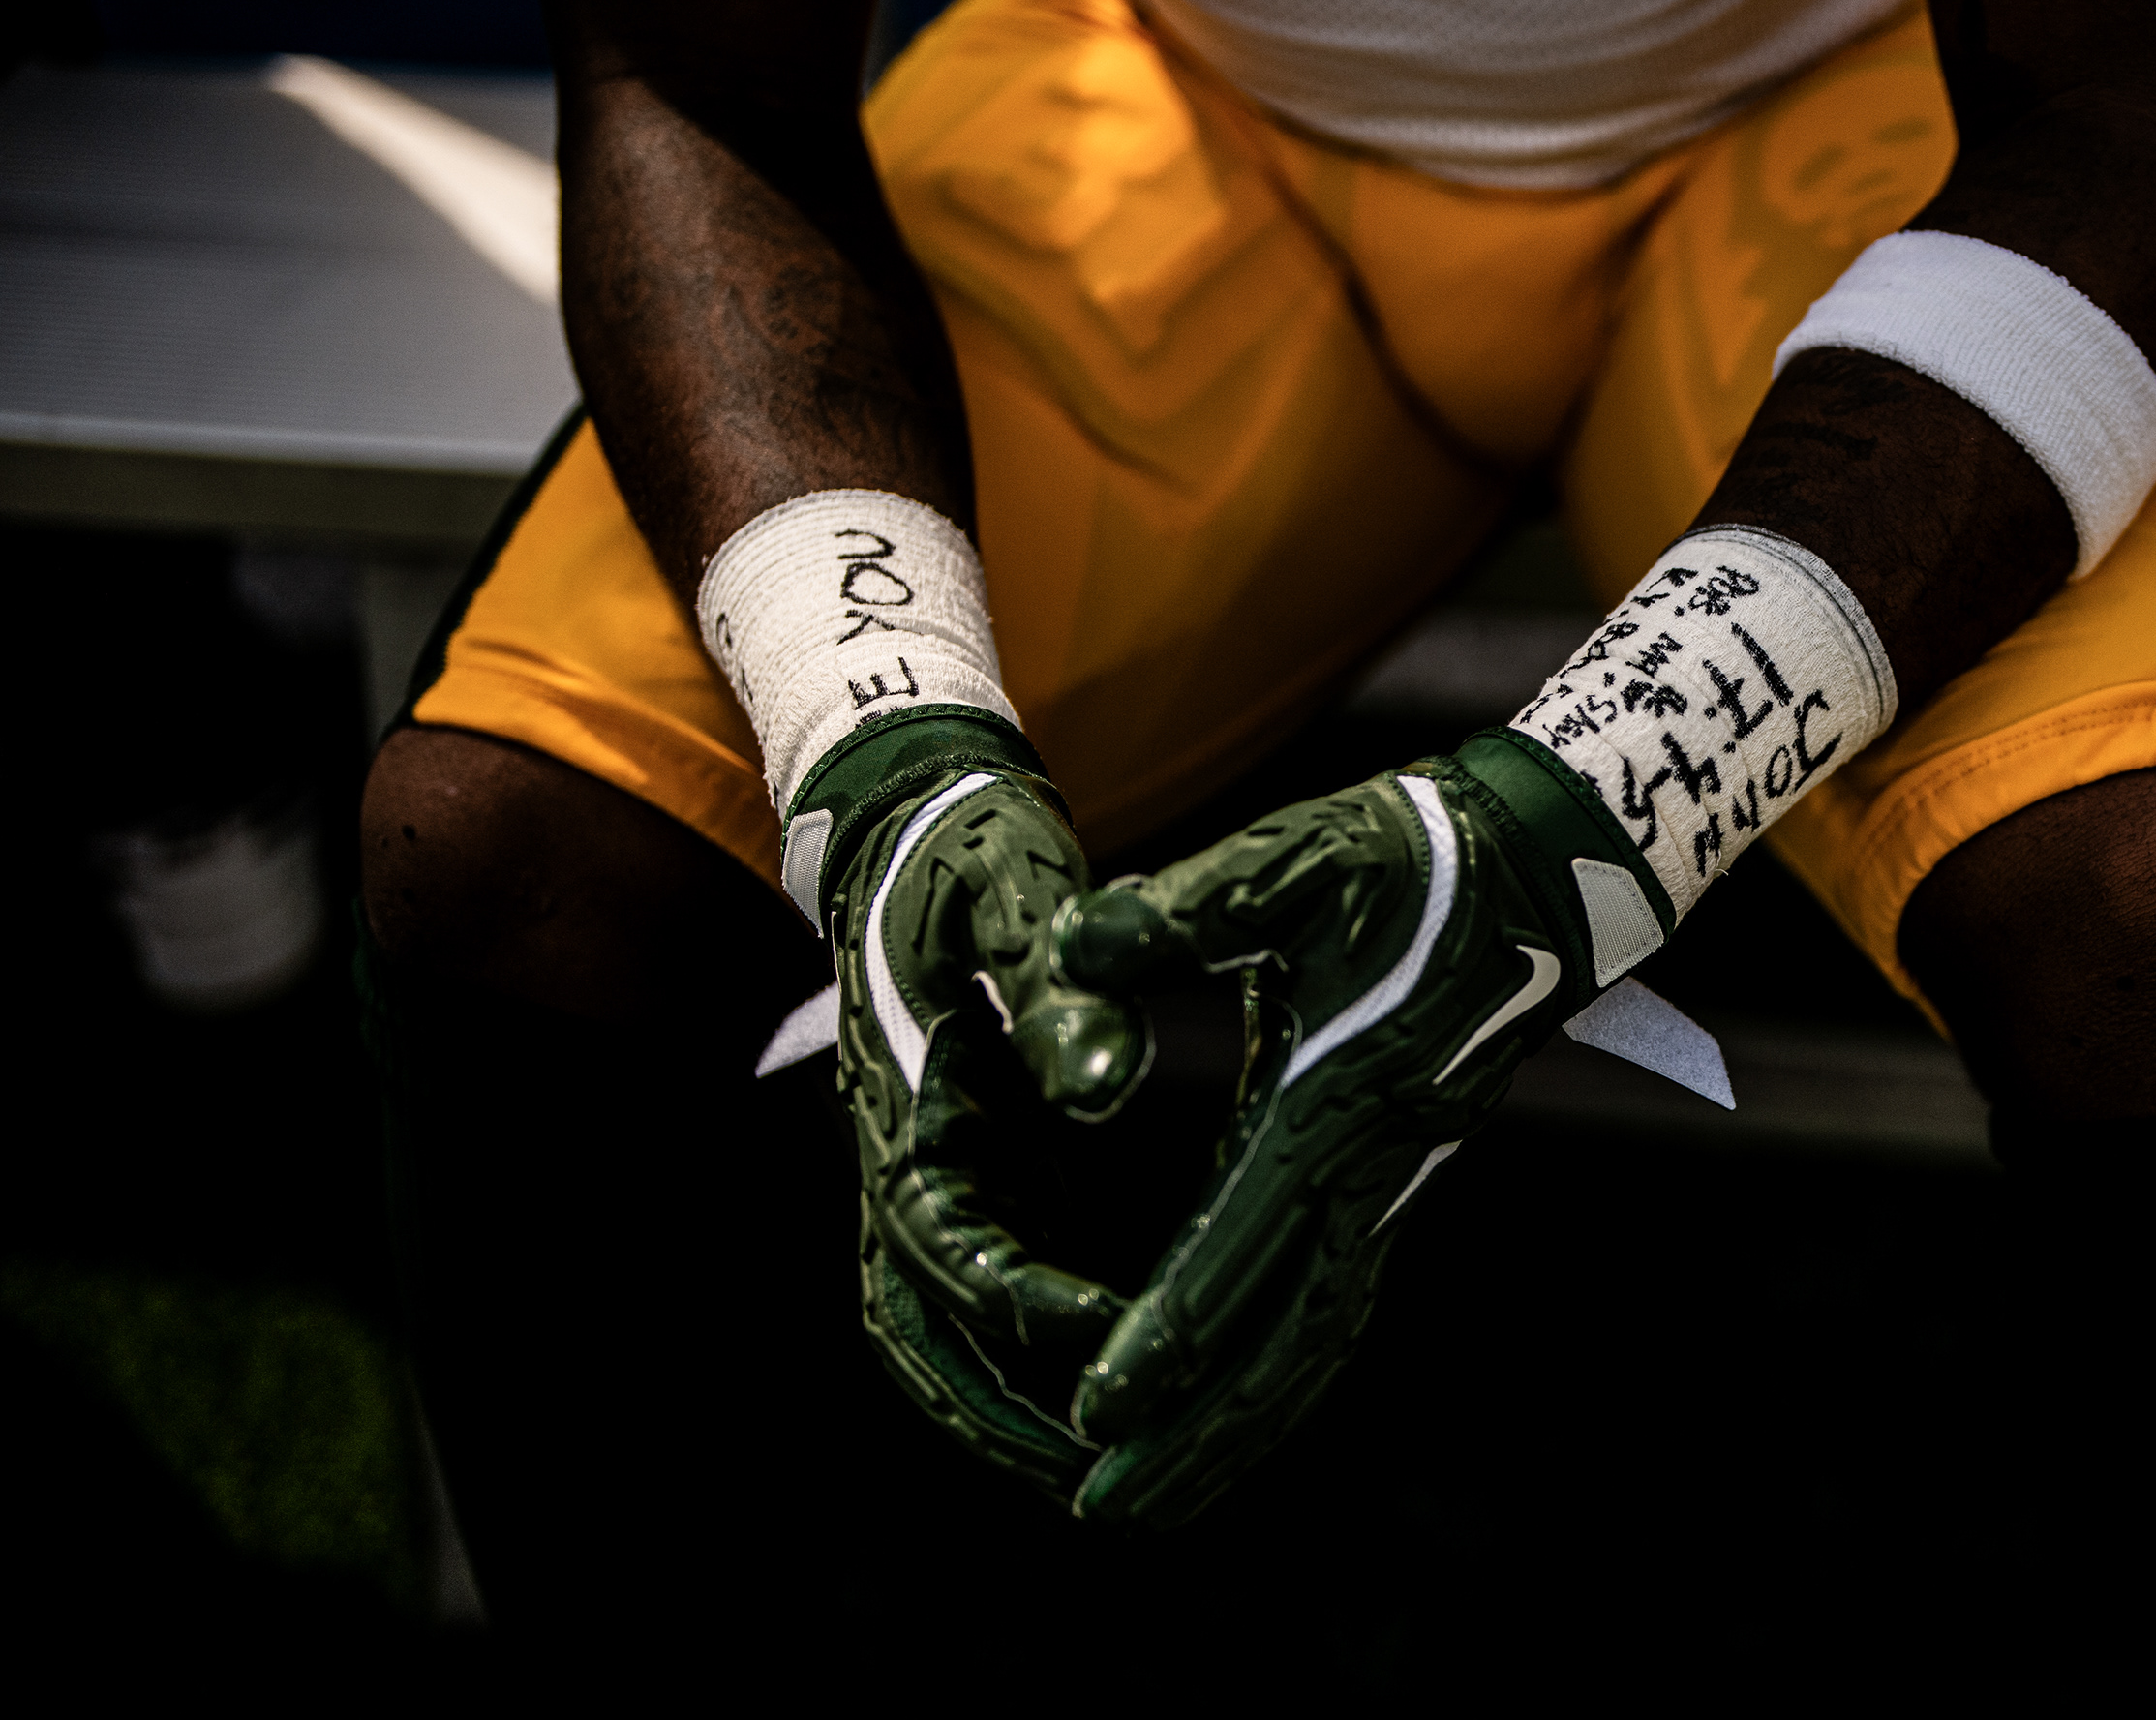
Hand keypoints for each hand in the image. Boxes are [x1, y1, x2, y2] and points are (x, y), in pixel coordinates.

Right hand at [809, 711, 1149, 1494]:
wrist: (913, 817)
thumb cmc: (968, 843)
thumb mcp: (1016, 890)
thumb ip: (1059, 986)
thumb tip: (1110, 1083)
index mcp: (907, 1095)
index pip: (944, 1235)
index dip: (1019, 1296)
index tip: (1106, 1328)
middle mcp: (902, 1152)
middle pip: (917, 1324)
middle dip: (995, 1407)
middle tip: (1097, 1470)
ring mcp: (933, 1169)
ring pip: (942, 1328)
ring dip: (1008, 1403)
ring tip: (1108, 1468)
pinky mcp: (976, 1168)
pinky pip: (989, 1291)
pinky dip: (1035, 1351)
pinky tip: (1121, 1379)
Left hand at [1030, 731, 1668, 1525]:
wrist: (1539, 873)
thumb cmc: (1409, 858)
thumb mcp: (1293, 859)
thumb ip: (1183, 907)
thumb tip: (1077, 944)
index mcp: (1331, 1100)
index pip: (1239, 1239)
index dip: (1170, 1332)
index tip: (1099, 1409)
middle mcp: (1367, 1166)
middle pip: (1281, 1335)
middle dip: (1195, 1429)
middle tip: (1105, 1506)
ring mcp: (1390, 1185)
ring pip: (1313, 1340)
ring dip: (1235, 1428)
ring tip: (1152, 1498)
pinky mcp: (1393, 1184)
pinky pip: (1333, 1310)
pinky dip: (1279, 1380)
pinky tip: (1233, 1418)